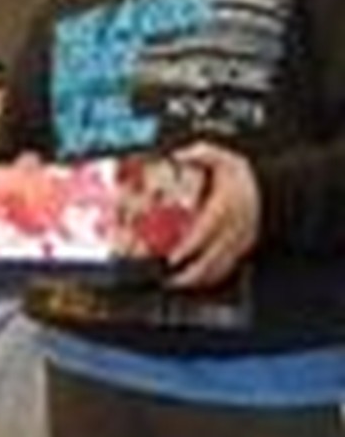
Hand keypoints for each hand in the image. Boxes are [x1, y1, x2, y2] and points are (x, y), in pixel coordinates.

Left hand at [167, 142, 259, 288]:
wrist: (270, 191)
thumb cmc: (244, 178)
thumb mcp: (224, 159)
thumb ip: (201, 153)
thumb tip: (179, 155)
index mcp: (225, 208)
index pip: (205, 232)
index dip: (188, 247)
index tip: (172, 258)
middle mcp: (233, 229)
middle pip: (211, 259)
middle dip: (189, 273)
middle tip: (167, 279)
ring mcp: (239, 243)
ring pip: (219, 268)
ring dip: (197, 280)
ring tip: (174, 283)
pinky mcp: (242, 250)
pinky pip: (226, 269)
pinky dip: (210, 278)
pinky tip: (195, 281)